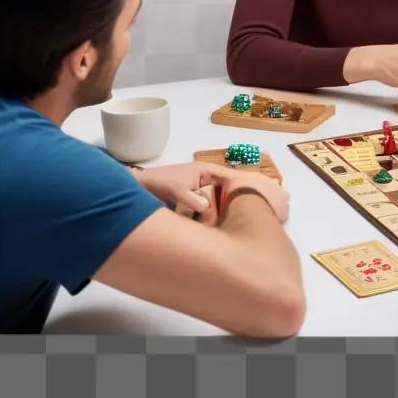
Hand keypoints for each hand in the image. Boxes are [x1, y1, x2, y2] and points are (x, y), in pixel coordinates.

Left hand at [135, 162, 288, 222]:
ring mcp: (201, 190)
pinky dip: (219, 214)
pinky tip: (226, 226)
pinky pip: (212, 207)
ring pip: (221, 199)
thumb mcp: (176, 191)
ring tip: (247, 219)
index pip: (232, 176)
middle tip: (260, 209)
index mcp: (206, 171)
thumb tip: (209, 210)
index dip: (245, 185)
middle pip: (230, 188)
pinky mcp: (194, 201)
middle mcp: (207, 179)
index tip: (259, 196)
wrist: (137, 188)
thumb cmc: (158, 184)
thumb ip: (193, 199)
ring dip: (230, 208)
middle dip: (241, 198)